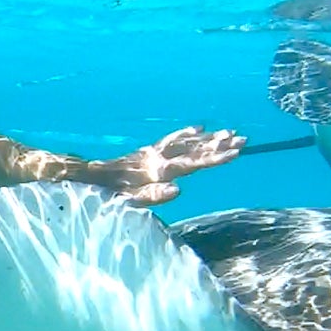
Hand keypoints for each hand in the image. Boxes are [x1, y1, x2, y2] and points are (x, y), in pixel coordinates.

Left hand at [84, 126, 243, 206]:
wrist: (88, 177)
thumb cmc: (108, 195)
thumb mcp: (128, 201)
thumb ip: (153, 196)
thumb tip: (178, 190)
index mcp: (157, 170)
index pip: (193, 163)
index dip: (215, 158)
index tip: (235, 152)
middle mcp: (158, 157)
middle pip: (194, 149)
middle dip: (219, 145)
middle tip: (243, 139)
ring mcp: (153, 152)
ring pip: (186, 142)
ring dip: (208, 138)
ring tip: (230, 132)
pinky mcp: (147, 152)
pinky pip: (171, 140)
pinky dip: (186, 134)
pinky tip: (199, 128)